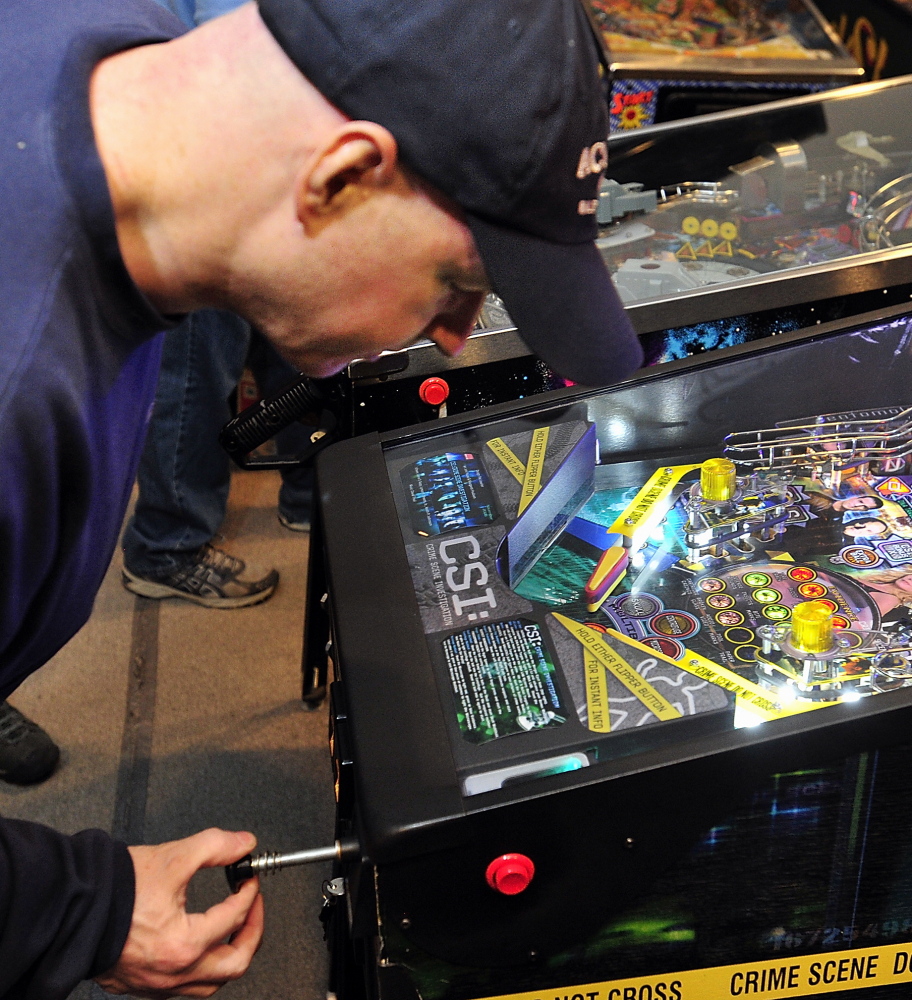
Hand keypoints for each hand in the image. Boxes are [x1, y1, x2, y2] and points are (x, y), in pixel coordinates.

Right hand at [96, 828, 263, 997]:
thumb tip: (243, 843)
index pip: (235, 917)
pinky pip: (185, 988)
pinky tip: (203, 949)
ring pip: (211, 983)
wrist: (72, 906)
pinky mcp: (141, 986)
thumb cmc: (114, 888)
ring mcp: (156, 984)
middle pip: (234, 964)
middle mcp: (172, 972)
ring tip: (236, 931)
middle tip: (255, 908)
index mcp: (183, 943)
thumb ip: (215, 846)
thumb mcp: (174, 856)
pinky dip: (203, 968)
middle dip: (253, 932)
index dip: (249, 892)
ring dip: (230, 955)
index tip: (249, 880)